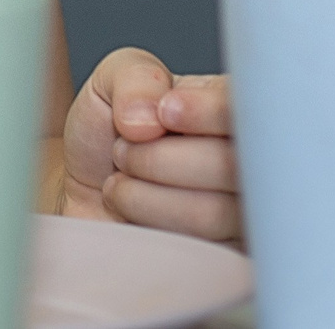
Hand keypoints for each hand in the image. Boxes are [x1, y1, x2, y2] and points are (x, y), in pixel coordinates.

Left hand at [62, 47, 238, 243]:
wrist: (82, 189)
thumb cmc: (107, 130)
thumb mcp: (113, 79)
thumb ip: (135, 77)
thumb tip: (153, 117)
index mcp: (234, 108)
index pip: (253, 109)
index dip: (210, 112)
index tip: (164, 112)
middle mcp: (249, 160)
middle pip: (234, 165)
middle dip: (160, 157)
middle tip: (124, 149)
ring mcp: (243, 213)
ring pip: (214, 212)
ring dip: (147, 194)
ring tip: (123, 178)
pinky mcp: (225, 256)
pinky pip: (200, 250)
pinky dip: (151, 225)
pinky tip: (130, 211)